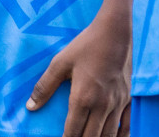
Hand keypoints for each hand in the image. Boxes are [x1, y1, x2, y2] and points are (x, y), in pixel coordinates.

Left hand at [27, 14, 131, 136]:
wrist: (115, 31)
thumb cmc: (85, 45)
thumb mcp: (60, 62)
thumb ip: (45, 86)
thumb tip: (30, 107)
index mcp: (83, 98)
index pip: (72, 132)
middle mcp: (102, 105)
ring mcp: (117, 103)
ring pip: (109, 135)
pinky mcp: (128, 98)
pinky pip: (126, 125)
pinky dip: (120, 136)